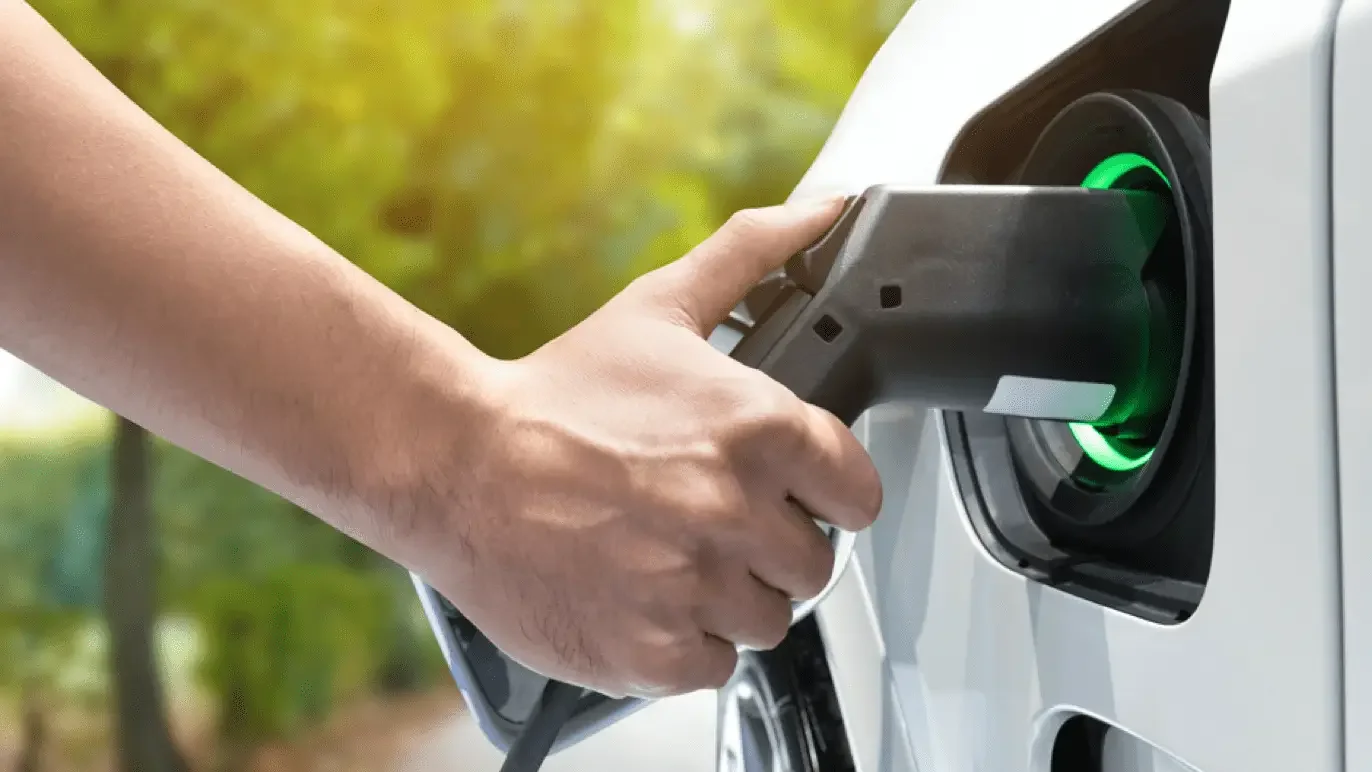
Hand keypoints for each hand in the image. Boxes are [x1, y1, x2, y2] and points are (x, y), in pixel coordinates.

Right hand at [418, 198, 881, 698]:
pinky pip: (715, 664)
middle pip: (813, 564)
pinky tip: (644, 595)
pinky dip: (685, 641)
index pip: (859, 494)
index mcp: (759, 430)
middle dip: (770, 547)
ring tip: (670, 558)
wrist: (453, 465)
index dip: (825, 495)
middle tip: (710, 523)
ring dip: (729, 596)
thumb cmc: (554, 395)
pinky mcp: (652, 650)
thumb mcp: (659, 308)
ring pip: (767, 620)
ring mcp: (695, 587)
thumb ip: (753, 255)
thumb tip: (827, 208)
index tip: (792, 494)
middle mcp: (736, 512)